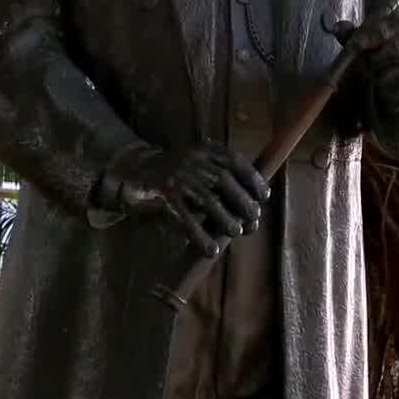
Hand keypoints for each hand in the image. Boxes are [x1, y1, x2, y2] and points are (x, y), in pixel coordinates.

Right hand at [99, 143, 268, 254]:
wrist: (134, 171)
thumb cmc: (177, 172)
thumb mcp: (200, 162)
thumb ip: (222, 174)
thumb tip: (254, 202)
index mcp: (205, 150)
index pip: (236, 162)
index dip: (253, 181)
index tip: (264, 197)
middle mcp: (192, 161)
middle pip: (225, 183)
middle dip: (244, 205)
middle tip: (253, 222)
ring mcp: (177, 178)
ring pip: (209, 202)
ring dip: (226, 221)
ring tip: (235, 232)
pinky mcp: (163, 197)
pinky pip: (186, 220)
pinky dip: (201, 237)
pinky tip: (211, 249)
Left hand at [329, 12, 398, 131]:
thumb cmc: (386, 56)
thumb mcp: (368, 43)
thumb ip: (353, 36)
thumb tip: (338, 27)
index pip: (398, 22)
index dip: (375, 33)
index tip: (356, 45)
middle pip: (397, 49)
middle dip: (376, 63)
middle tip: (368, 70)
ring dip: (385, 83)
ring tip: (378, 85)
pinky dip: (395, 99)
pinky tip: (390, 98)